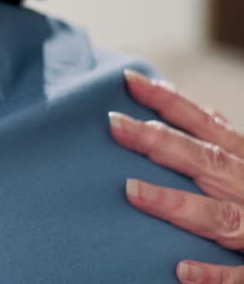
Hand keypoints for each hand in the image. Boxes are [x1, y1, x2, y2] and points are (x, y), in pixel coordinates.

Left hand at [110, 69, 243, 283]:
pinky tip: (182, 270)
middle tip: (114, 124)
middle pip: (205, 161)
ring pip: (218, 215)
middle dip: (161, 142)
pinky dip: (215, 273)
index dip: (169, 101)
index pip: (206, 125)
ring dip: (178, 203)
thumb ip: (220, 149)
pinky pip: (240, 275)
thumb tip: (180, 116)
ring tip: (132, 190)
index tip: (128, 80)